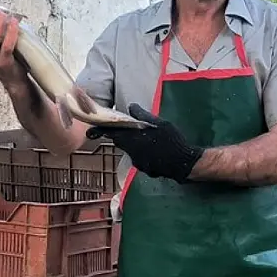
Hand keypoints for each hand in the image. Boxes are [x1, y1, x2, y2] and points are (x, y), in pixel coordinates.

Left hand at [86, 104, 202, 182]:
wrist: (185, 164)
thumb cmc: (173, 141)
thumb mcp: (160, 124)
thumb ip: (143, 116)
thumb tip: (131, 106)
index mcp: (133, 140)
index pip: (112, 134)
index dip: (100, 132)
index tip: (90, 132)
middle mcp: (133, 153)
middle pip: (121, 142)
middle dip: (123, 136)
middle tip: (131, 130)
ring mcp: (139, 163)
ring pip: (131, 151)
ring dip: (136, 145)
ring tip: (152, 140)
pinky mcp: (146, 170)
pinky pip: (141, 159)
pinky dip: (145, 154)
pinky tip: (158, 151)